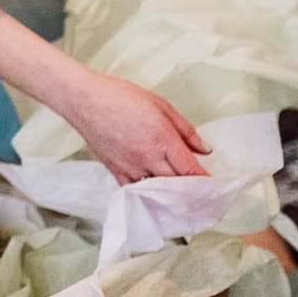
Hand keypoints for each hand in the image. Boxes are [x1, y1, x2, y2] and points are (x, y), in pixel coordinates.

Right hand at [63, 71, 209, 184]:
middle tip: (202, 196)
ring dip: (170, 196)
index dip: (205, 183)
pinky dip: (146, 195)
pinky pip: (135, 190)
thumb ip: (185, 130)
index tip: (214, 188)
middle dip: (191, 192)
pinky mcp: (115, 170)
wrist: (83, 99)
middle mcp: (148, 157)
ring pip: (157, 192)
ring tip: (182, 199)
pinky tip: (154, 195)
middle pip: (177, 186)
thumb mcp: (161, 105)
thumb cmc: (119, 97)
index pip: (191, 171)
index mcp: (163, 139)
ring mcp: (130, 166)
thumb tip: (204, 149)